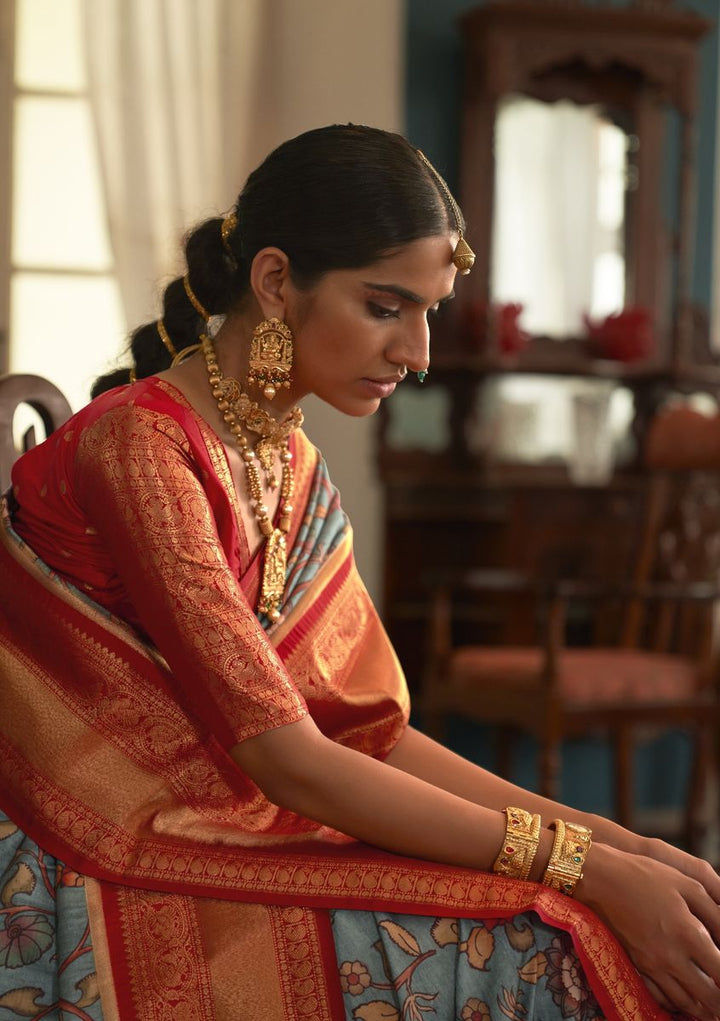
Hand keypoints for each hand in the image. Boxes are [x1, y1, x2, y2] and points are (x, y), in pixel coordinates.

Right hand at [577, 842, 719, 1020]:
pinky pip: (662, 998)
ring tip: (715, 1007)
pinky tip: (687, 999)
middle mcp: (670, 956)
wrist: (599, 878)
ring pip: (686, 1002)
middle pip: (709, 996)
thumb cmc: (644, 875)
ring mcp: (652, 964)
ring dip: (705, 1008)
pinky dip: (679, 1004)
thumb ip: (715, 912)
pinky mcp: (637, 965)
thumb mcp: (687, 883)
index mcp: (687, 933)